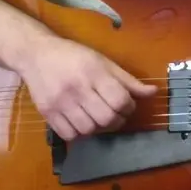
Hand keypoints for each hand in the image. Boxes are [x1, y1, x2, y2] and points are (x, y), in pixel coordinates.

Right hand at [16, 37, 156, 140]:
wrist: (36, 54)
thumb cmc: (74, 56)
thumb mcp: (104, 62)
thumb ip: (128, 80)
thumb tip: (153, 93)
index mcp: (94, 72)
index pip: (120, 100)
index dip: (129, 107)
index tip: (127, 105)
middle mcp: (77, 89)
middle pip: (106, 119)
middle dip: (117, 121)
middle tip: (116, 115)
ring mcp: (60, 103)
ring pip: (89, 130)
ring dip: (99, 128)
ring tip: (99, 118)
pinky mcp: (47, 113)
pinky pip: (69, 135)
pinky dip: (80, 134)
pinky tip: (82, 122)